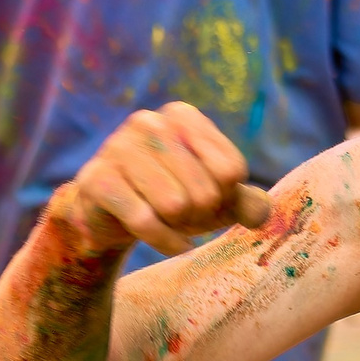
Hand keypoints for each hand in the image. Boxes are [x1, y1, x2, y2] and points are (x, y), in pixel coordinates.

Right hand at [52, 103, 270, 258]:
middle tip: (183, 214)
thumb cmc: (171, 200)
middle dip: (200, 214)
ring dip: (179, 226)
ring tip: (167, 220)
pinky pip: (145, 221)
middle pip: (205, 190)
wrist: (109, 215)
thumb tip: (262, 213)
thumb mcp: (215, 199)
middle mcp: (149, 123)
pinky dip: (165, 241)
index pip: (231, 170)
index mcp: (182, 116)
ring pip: (175, 205)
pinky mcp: (97, 180)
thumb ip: (246, 202)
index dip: (225, 197)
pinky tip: (170, 244)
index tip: (207, 198)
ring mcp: (118, 147)